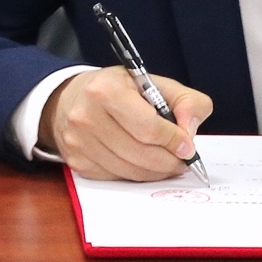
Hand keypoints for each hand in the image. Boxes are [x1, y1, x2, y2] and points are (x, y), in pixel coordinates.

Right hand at [40, 67, 212, 180]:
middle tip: (183, 161)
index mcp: (106, 90)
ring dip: (155, 172)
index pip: (148, 127)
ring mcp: (79, 142)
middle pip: (141, 153)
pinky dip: (136, 175)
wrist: (71, 98)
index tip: (188, 147)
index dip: (174, 141)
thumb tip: (190, 131)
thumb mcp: (153, 83)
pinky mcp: (78, 163)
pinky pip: (117, 178)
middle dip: (169, 161)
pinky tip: (144, 164)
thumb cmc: (117, 90)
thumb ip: (185, 101)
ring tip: (167, 163)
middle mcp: (87, 116)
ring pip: (130, 171)